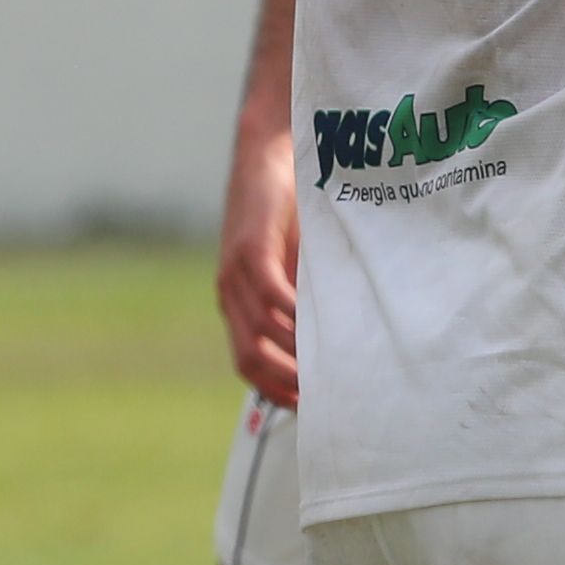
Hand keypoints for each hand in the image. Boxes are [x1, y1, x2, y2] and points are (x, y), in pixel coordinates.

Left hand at [216, 123, 302, 404]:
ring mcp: (236, 274)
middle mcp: (229, 294)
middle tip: (319, 401)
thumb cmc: (287, 209)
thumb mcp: (296, 263)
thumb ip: (304, 298)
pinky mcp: (251, 249)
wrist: (267, 153)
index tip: (307, 410)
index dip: (273, 391)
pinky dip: (293, 317)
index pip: (246, 364)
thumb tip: (335, 336)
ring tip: (325, 371)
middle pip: (247, 359)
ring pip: (258, 333)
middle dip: (282, 385)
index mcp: (237, 303)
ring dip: (291, 357)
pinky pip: (271, 295)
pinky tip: (315, 327)